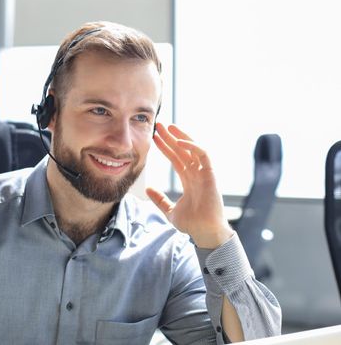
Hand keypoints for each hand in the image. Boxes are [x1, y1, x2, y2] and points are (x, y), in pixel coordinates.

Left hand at [146, 123, 232, 248]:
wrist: (204, 233)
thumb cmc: (192, 224)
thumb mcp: (170, 210)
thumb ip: (160, 199)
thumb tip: (148, 189)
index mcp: (189, 180)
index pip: (176, 159)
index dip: (165, 148)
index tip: (154, 138)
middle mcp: (197, 174)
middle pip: (183, 150)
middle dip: (171, 137)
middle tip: (159, 125)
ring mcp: (204, 174)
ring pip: (193, 149)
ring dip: (181, 137)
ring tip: (168, 127)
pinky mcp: (211, 175)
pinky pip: (203, 156)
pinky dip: (193, 147)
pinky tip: (179, 142)